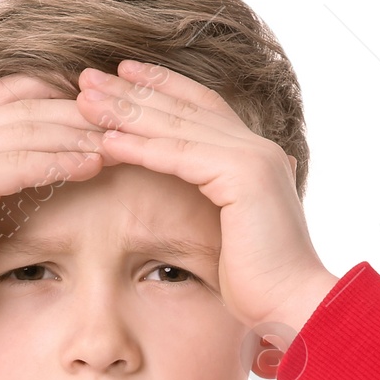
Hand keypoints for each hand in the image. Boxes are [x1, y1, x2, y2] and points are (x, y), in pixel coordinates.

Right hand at [0, 75, 111, 351]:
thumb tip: (45, 188)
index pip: (19, 89)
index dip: (69, 95)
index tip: (115, 113)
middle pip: (32, 101)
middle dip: (87, 110)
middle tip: (138, 121)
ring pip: (29, 125)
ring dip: (82, 130)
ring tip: (129, 140)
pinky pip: (17, 160)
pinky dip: (58, 160)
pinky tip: (94, 165)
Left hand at [75, 59, 339, 341]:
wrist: (294, 304)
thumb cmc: (261, 282)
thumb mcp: (233, 233)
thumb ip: (221, 206)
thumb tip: (209, 208)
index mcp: (255, 157)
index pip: (202, 107)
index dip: (161, 87)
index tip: (121, 75)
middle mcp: (257, 148)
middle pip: (184, 108)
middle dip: (133, 90)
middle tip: (86, 77)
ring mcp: (254, 159)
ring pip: (178, 126)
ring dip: (127, 111)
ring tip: (85, 100)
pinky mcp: (244, 178)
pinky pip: (180, 156)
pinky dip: (141, 148)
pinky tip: (106, 141)